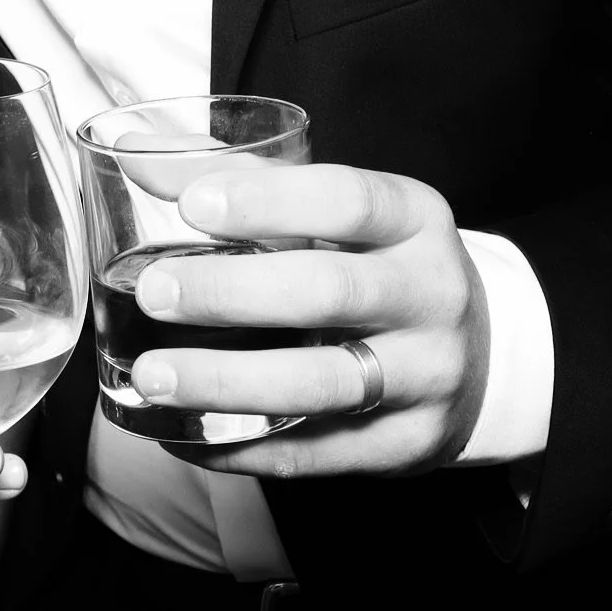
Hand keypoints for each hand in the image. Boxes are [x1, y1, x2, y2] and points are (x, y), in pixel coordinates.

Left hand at [130, 163, 489, 478]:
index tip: (192, 205)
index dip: (268, 202)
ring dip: (227, 382)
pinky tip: (180, 433)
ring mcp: (426, 376)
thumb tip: (133, 155)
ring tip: (152, 376)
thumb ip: (246, 184)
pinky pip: (315, 454)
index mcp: (415, 221)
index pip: (348, 201)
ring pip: (323, 384)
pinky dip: (240, 447)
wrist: (478, 356)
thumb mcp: (337, 213)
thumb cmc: (379, 266)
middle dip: (232, 293)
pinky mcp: (406, 445)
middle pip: (331, 292)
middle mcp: (432, 295)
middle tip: (155, 292)